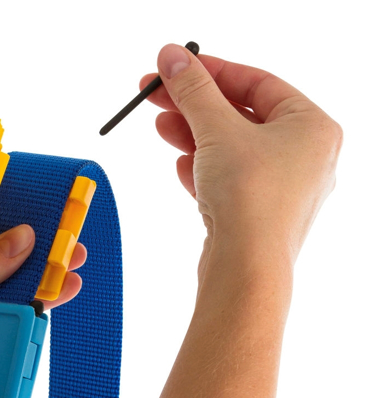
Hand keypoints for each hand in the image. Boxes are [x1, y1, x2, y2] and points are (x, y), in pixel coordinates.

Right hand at [142, 44, 341, 276]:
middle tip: (157, 94)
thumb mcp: (217, 129)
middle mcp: (304, 156)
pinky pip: (230, 179)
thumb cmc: (250, 198)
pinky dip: (204, 169)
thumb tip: (172, 57)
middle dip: (195, 106)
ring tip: (161, 126)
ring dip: (194, 136)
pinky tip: (183, 166)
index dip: (212, 71)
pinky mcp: (259, 213)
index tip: (177, 65)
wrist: (247, 269)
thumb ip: (194, 90)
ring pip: (231, 150)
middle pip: (240, 116)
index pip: (257, 83)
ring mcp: (282, 188)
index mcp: (312, 127)